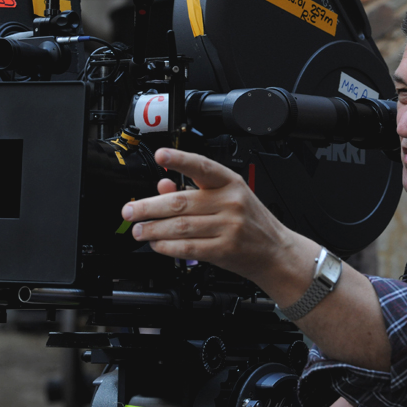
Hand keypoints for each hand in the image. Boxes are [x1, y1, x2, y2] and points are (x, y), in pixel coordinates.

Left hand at [121, 149, 300, 283]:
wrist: (276, 251)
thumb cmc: (251, 223)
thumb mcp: (229, 198)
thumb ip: (196, 189)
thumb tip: (163, 183)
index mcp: (231, 183)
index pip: (203, 167)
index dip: (180, 160)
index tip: (160, 154)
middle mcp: (231, 202)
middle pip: (181, 202)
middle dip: (149, 207)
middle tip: (130, 211)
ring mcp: (229, 227)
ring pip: (180, 226)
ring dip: (153, 229)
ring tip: (138, 230)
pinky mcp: (224, 249)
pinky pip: (188, 247)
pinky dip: (167, 246)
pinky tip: (157, 244)